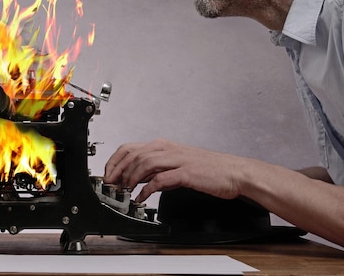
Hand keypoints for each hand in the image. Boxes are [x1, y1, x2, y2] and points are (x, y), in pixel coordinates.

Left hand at [103, 139, 244, 202]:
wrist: (235, 173)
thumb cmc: (209, 170)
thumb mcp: (177, 166)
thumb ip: (158, 170)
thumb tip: (139, 179)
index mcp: (164, 146)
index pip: (130, 148)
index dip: (115, 161)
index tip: (107, 174)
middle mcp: (168, 149)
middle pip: (133, 154)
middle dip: (117, 170)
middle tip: (110, 185)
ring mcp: (177, 159)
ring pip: (144, 163)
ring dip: (130, 178)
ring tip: (124, 191)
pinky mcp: (185, 172)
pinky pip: (160, 179)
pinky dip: (146, 189)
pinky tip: (141, 197)